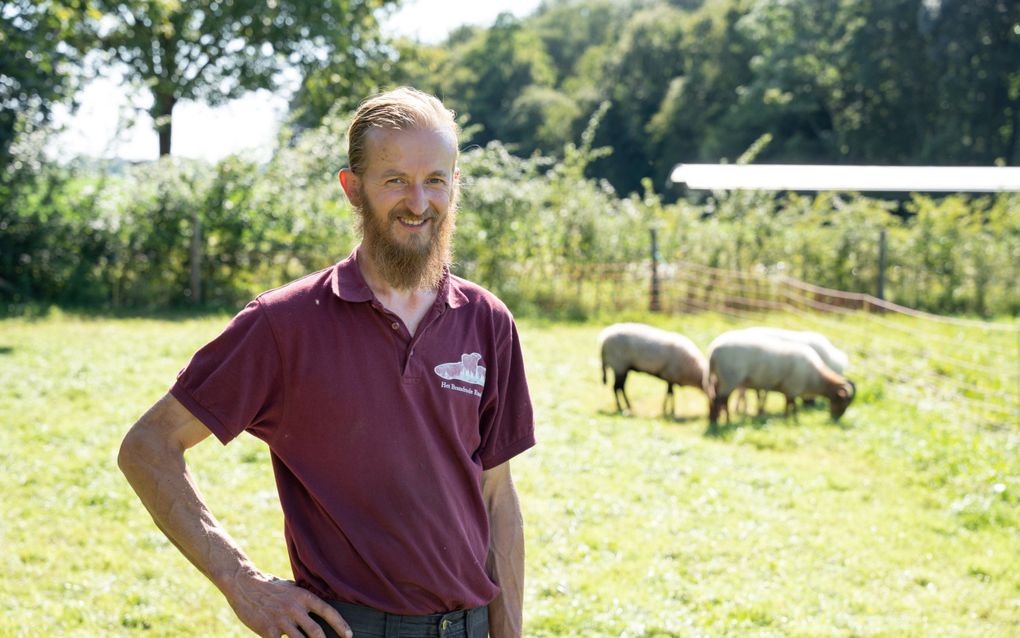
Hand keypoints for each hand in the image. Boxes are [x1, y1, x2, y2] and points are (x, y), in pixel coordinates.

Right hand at [224, 571, 351, 637]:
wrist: (243, 584)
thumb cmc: (270, 587)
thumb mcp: (291, 588)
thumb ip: (304, 599)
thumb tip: (320, 610)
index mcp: (303, 596)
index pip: (327, 611)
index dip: (340, 625)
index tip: (348, 635)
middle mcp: (294, 608)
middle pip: (316, 631)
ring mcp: (280, 620)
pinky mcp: (267, 630)